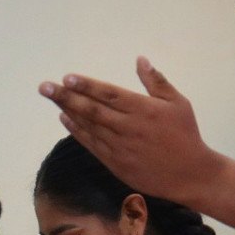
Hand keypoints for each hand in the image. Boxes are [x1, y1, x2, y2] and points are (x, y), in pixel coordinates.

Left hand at [39, 57, 219, 208]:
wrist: (189, 175)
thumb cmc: (185, 135)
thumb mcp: (178, 103)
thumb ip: (157, 81)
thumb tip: (140, 59)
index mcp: (143, 109)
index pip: (108, 94)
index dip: (86, 85)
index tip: (67, 77)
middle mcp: (127, 128)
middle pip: (91, 109)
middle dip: (65, 97)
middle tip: (44, 87)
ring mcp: (119, 147)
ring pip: (88, 126)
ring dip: (68, 111)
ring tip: (51, 98)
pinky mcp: (115, 163)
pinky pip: (91, 144)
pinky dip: (76, 132)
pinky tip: (64, 119)